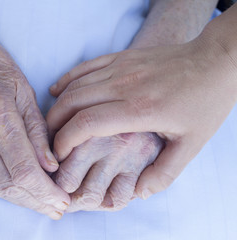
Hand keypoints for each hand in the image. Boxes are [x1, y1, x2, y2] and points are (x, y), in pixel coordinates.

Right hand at [0, 34, 69, 218]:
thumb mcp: (26, 92)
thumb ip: (38, 132)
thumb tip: (51, 166)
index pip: (24, 171)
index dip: (45, 192)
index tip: (63, 201)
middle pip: (9, 184)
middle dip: (36, 202)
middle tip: (57, 209)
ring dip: (19, 199)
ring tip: (41, 204)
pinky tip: (16, 190)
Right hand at [47, 35, 236, 199]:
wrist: (215, 62)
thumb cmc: (204, 102)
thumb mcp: (192, 145)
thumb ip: (163, 174)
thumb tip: (138, 193)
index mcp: (139, 110)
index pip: (86, 124)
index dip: (66, 140)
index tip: (59, 154)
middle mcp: (124, 86)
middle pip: (72, 103)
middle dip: (54, 124)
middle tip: (50, 142)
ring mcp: (121, 68)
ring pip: (75, 85)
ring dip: (58, 105)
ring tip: (52, 124)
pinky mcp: (122, 57)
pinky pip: (84, 67)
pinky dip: (67, 80)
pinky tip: (57, 91)